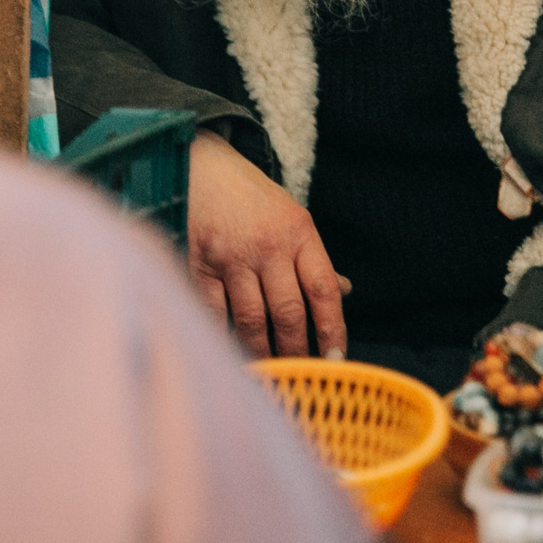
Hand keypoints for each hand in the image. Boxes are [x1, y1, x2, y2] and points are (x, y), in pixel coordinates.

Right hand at [187, 131, 350, 359]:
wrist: (201, 164)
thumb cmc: (252, 198)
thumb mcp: (292, 218)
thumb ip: (313, 258)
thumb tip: (343, 292)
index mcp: (299, 233)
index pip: (324, 289)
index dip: (332, 329)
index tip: (335, 360)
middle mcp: (268, 246)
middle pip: (289, 311)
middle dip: (297, 351)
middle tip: (301, 377)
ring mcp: (232, 256)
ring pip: (252, 319)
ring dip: (263, 352)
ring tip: (271, 374)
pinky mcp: (200, 263)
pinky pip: (215, 311)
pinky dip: (224, 337)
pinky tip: (232, 355)